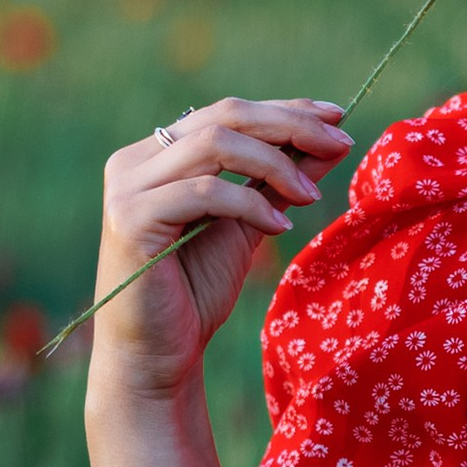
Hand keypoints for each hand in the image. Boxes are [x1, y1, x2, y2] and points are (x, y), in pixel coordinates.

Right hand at [86, 97, 352, 401]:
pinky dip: (250, 204)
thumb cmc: (196, 293)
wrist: (156, 356)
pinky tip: (281, 226)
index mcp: (157, 155)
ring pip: (215, 143)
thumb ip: (278, 182)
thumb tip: (329, 143)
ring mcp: (127, 187)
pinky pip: (203, 193)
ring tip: (311, 197)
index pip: (228, 113)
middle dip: (290, 125)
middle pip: (224, 117)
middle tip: (339, 141)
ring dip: (275, 163)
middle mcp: (135, 161)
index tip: (337, 116)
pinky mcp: (129, 219)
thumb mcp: (249, 225)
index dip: (285, 109)